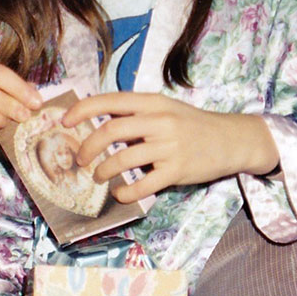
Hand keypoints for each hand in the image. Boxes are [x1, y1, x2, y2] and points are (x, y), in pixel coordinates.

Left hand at [62, 92, 279, 202]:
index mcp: (153, 102)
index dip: (83, 110)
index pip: (110, 101)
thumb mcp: (166, 108)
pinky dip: (126, 192)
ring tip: (98, 177)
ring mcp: (169, 146)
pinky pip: (143, 184)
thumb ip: (137, 114)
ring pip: (123, 158)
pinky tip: (120, 194)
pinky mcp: (177, 170)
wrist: (232, 139)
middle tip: (80, 158)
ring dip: (103, 171)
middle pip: (111, 130)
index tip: (65, 121)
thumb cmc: (194, 124)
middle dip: (88, 146)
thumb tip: (99, 123)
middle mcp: (159, 121)